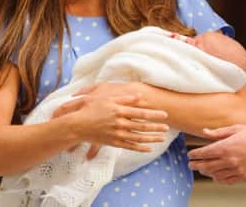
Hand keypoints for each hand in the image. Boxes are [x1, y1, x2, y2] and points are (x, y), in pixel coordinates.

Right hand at [52, 83, 168, 154]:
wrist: (77, 125)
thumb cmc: (91, 109)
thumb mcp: (107, 99)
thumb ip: (124, 98)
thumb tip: (139, 96)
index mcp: (119, 111)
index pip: (140, 113)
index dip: (153, 114)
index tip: (164, 114)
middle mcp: (120, 123)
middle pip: (141, 126)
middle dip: (156, 127)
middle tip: (167, 127)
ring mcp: (117, 134)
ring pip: (137, 137)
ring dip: (151, 138)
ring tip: (162, 138)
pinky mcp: (113, 142)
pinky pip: (129, 146)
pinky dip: (140, 148)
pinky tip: (149, 148)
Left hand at [188, 125, 245, 183]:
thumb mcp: (236, 128)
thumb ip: (218, 132)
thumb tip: (204, 132)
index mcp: (226, 147)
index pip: (205, 153)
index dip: (195, 154)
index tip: (190, 155)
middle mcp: (230, 160)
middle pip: (207, 165)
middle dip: (197, 165)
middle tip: (191, 164)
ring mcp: (237, 169)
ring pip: (215, 174)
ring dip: (206, 172)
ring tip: (201, 169)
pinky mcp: (243, 175)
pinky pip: (227, 180)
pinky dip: (218, 179)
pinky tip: (215, 176)